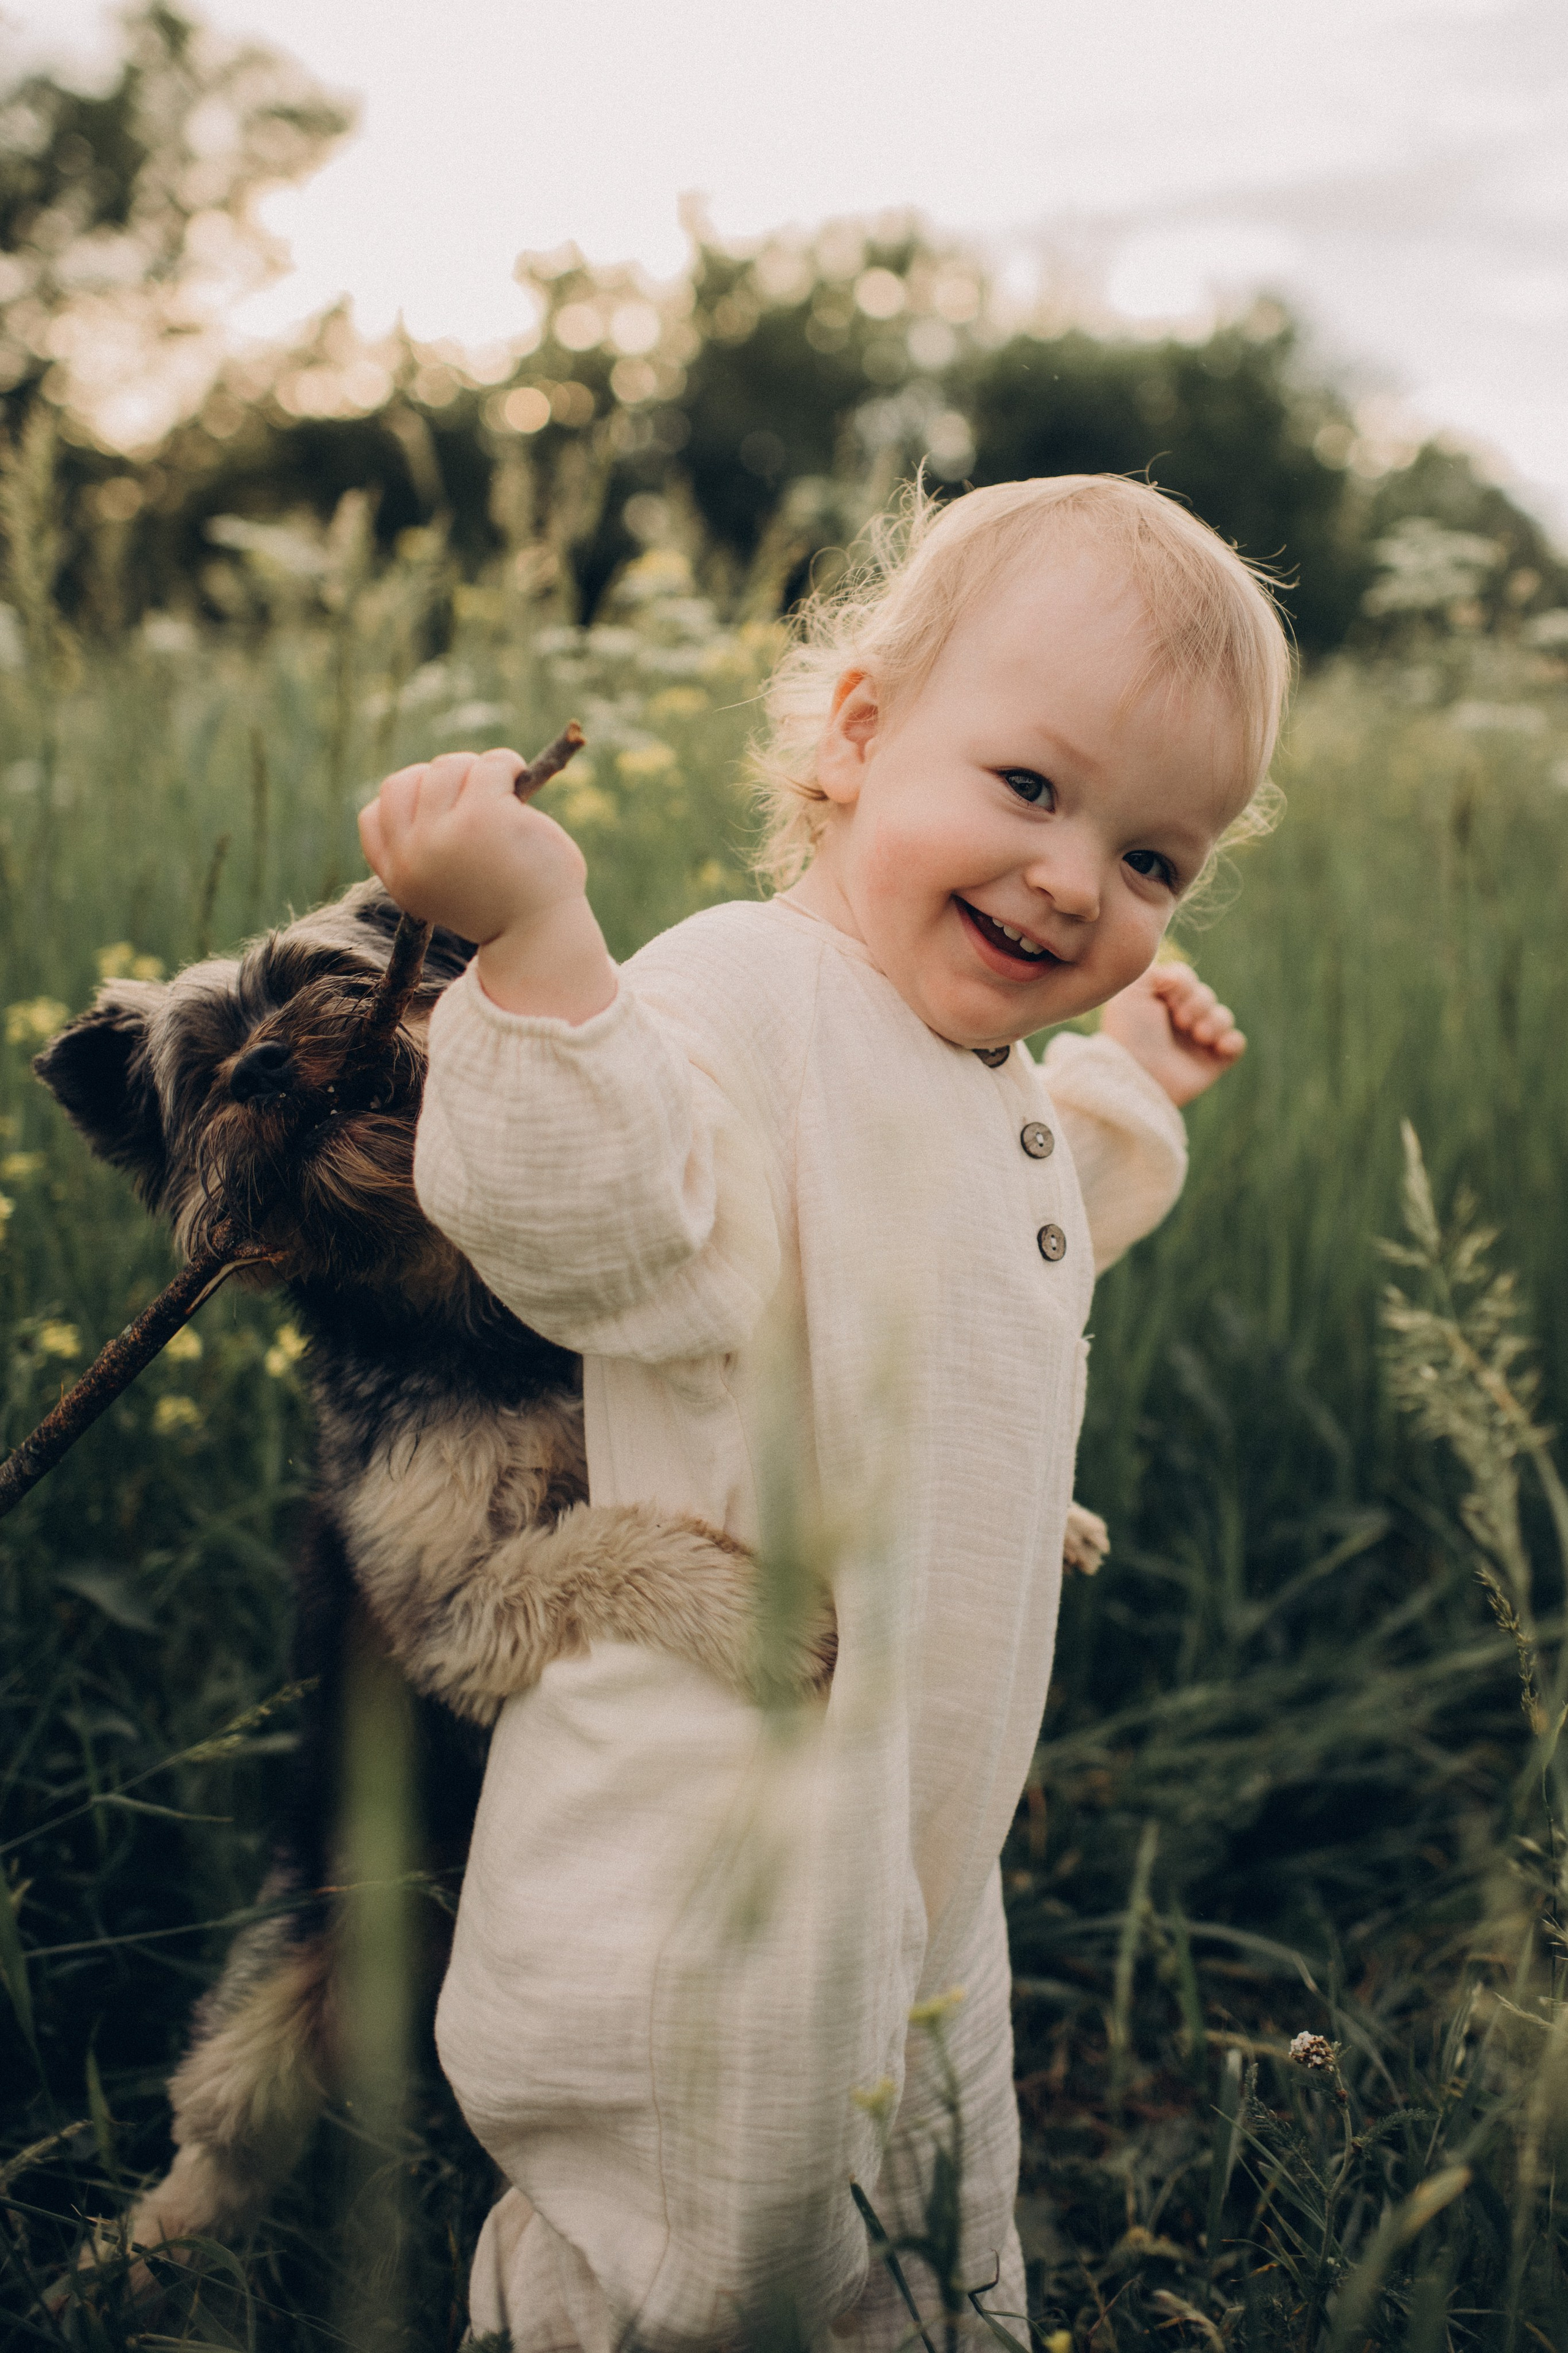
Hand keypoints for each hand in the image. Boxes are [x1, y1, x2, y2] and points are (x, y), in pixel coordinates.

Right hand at [358, 748, 615, 1022]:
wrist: (543, 938)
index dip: (404, 800)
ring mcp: (444, 836)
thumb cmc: (507, 910)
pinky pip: (488, 765)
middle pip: (406, 782)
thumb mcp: (448, 889)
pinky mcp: (482, 816)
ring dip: (477, 769)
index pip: (372, 818)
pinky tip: (520, 777)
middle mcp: (413, 858)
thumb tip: (433, 777)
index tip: (441, 807)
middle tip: (478, 794)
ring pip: (446, 767)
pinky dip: (506, 764)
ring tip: (504, 789)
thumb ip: (428, 849)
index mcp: (400, 879)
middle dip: (442, 778)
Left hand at [1098, 962, 1244, 1106]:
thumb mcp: (1130, 993)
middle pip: (1206, 995)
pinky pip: (1236, 1043)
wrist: (1138, 1074)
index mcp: (1159, 1002)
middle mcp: (1178, 1020)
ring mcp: (1196, 1042)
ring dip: (1214, 1021)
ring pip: (1223, 1016)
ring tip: (1200, 1035)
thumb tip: (1175, 977)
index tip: (1168, 999)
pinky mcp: (1212, 1062)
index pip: (1186, 978)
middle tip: (1180, 1021)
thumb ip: (1152, 970)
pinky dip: (1232, 1041)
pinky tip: (1217, 1046)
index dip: (1183, 984)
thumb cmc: (1130, 1033)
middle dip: (1197, 1003)